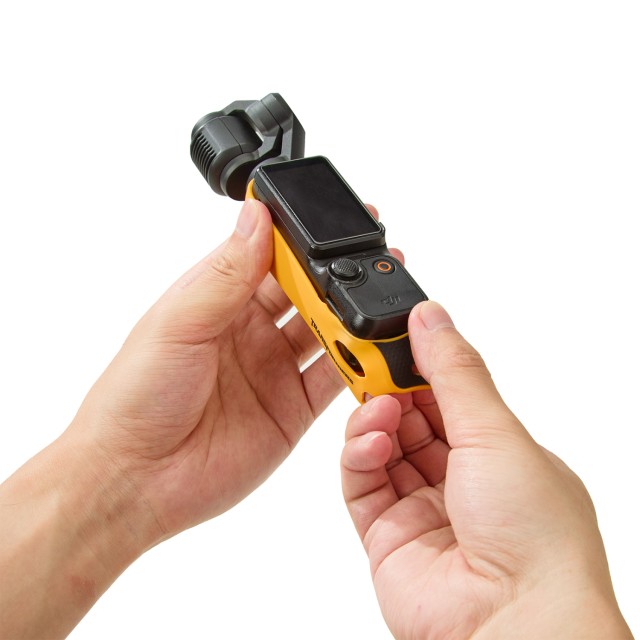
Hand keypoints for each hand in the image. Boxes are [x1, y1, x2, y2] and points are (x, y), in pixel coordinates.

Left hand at [0, 199, 344, 638]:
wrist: (135, 480)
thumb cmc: (136, 395)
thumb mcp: (179, 322)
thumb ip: (225, 273)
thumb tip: (256, 214)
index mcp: (219, 298)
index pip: (271, 255)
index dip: (304, 237)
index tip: (338, 219)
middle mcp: (252, 330)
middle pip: (308, 291)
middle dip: (340, 274)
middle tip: (375, 255)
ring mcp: (275, 369)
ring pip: (328, 332)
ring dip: (355, 317)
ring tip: (385, 297)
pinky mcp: (294, 409)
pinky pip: (336, 381)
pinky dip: (360, 366)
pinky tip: (377, 351)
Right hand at [341, 301, 631, 638]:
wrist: (514, 628)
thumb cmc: (536, 537)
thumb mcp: (496, 431)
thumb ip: (455, 371)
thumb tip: (430, 316)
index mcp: (497, 453)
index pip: (447, 394)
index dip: (419, 362)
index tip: (393, 334)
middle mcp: (459, 479)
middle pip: (409, 416)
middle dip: (388, 385)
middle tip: (369, 357)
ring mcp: (421, 507)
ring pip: (381, 446)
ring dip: (373, 419)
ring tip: (376, 405)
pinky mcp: (385, 534)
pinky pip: (361, 482)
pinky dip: (358, 455)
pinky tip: (369, 440)